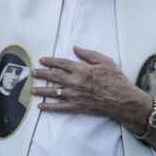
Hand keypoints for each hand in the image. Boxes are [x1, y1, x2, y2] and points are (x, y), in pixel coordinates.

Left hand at [32, 47, 148, 127]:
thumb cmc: (116, 79)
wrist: (123, 100)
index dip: (50, 61)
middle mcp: (76, 82)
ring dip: (41, 91)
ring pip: (54, 92)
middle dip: (42, 74)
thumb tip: (75, 48)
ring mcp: (75, 96)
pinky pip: (60, 107)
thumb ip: (89, 54)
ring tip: (32, 89)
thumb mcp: (105, 61)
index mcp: (82, 69)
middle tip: (33, 73)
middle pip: (54, 77)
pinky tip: (41, 106)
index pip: (62, 63)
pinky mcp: (77, 107)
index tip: (42, 60)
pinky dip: (49, 107)